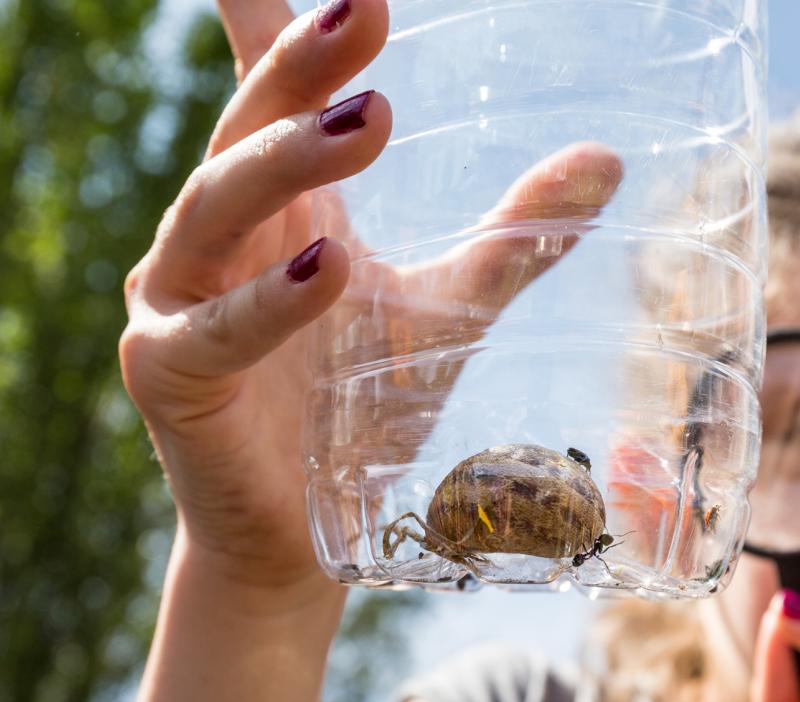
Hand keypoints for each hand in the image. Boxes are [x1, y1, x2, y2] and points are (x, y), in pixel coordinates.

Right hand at [120, 0, 622, 589]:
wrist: (304, 528)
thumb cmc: (360, 407)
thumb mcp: (448, 309)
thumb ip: (514, 240)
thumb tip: (608, 160)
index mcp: (283, 207)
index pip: (262, 89)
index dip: (269, 18)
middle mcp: (219, 237)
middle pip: (245, 128)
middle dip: (300, 68)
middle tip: (366, 15)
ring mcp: (179, 299)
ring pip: (215, 207)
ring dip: (285, 164)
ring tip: (363, 121)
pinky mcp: (167, 372)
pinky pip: (212, 329)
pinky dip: (267, 302)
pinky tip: (327, 270)